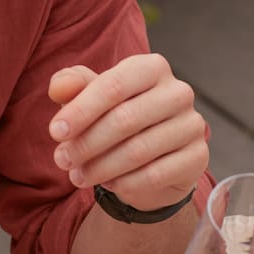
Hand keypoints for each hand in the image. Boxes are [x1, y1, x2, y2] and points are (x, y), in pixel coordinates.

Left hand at [48, 54, 206, 211]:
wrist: (155, 159)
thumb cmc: (119, 120)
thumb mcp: (93, 98)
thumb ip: (73, 86)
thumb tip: (58, 88)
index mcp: (152, 67)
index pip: (113, 85)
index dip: (81, 110)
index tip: (55, 133)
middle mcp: (179, 92)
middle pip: (125, 119)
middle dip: (86, 143)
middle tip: (62, 161)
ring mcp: (193, 125)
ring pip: (139, 151)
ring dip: (101, 168)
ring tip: (78, 176)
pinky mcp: (198, 158)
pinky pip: (156, 175)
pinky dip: (125, 183)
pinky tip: (109, 185)